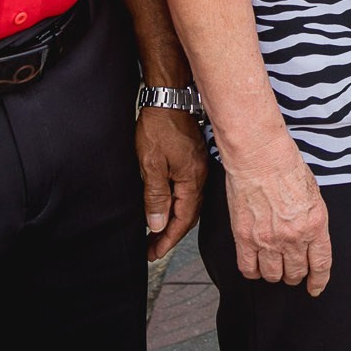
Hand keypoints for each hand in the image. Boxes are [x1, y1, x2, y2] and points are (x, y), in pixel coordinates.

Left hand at [138, 104, 210, 260]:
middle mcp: (199, 176)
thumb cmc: (160, 126)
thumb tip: (157, 224)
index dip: (167, 240)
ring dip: (173, 220)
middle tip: (152, 248)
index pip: (182, 220)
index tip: (153, 253)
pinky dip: (177, 204)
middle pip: (188, 215)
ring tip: (156, 232)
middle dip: (170, 234)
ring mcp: (198, 168)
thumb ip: (155, 196)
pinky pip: (187, 190)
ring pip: (188, 203)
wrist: (169, 97)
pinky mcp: (193, 160)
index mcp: (192, 180)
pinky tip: (167, 206)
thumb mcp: (151, 164)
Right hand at [222, 138, 331, 295]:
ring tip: (274, 267)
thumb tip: (310, 240)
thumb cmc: (287, 167)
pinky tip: (256, 266)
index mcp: (315, 225)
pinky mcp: (245, 237)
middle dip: (296, 274)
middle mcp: (293, 237)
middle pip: (296, 272)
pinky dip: (253, 272)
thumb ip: (313, 222)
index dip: (319, 281)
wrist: (260, 156)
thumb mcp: (314, 195)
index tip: (315, 287)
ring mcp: (268, 239)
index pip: (320, 264)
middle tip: (292, 270)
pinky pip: (248, 268)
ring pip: (273, 275)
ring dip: (275, 275)